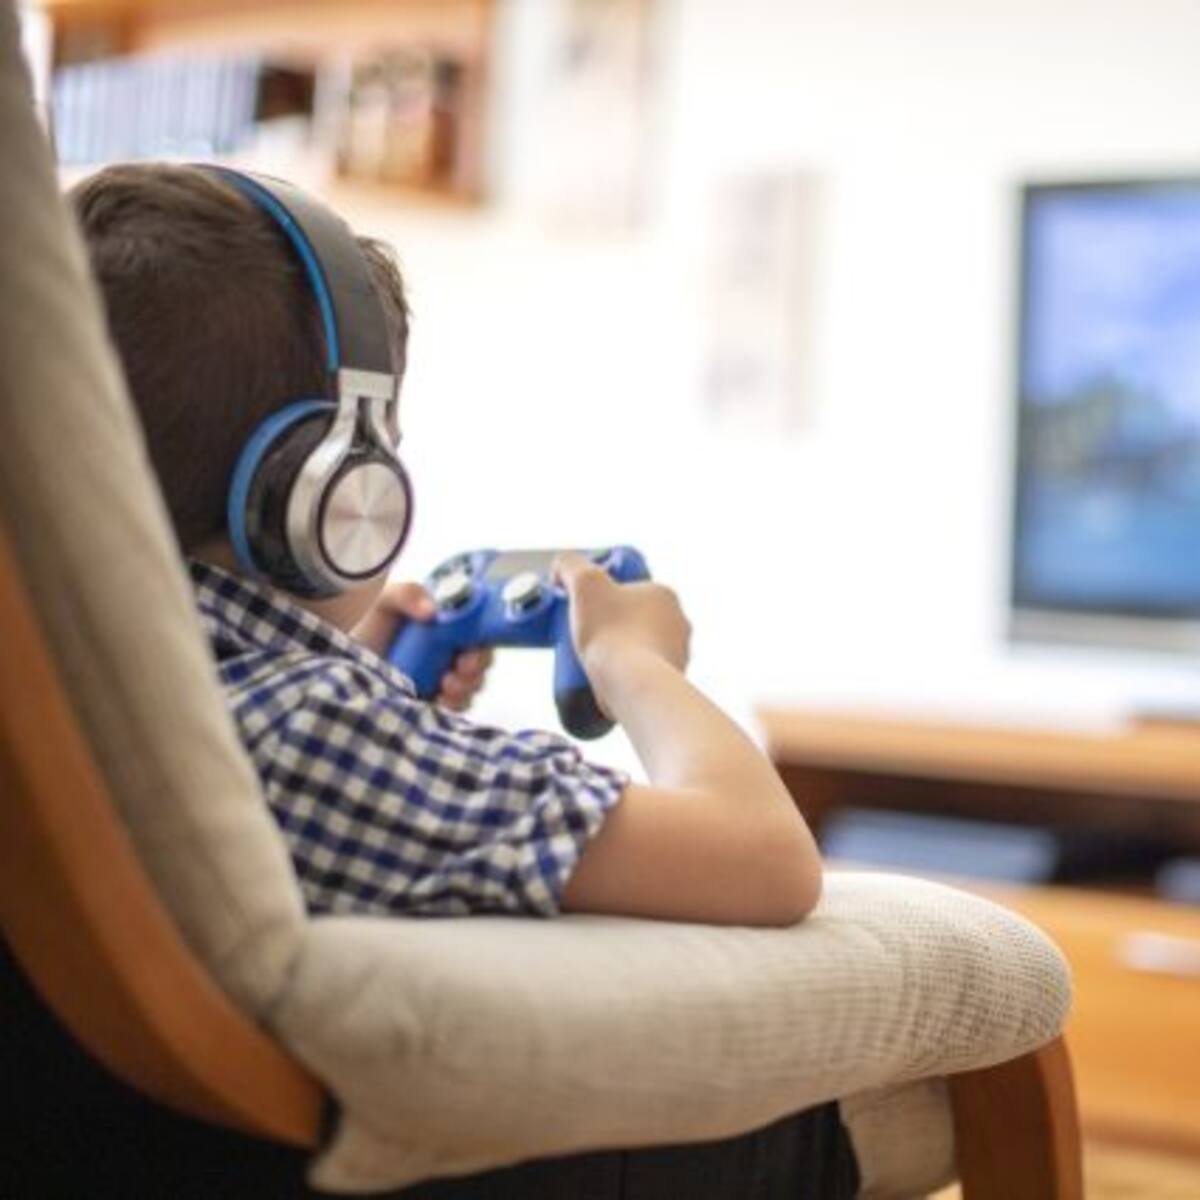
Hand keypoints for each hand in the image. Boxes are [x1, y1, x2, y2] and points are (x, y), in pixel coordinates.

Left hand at [354, 581, 493, 711]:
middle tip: (460, 668)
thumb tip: (431, 612)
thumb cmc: (371, 629)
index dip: (483, 639)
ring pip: (472, 686)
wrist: (348, 661)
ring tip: (445, 687)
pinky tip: (439, 701)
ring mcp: (446, 679)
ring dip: (465, 687)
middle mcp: (453, 652)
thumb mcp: (387, 603)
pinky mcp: (435, 702)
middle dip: (475, 667)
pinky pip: (456, 708)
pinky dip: (453, 706)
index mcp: (449, 625)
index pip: (480, 631)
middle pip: (481, 661)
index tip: (470, 648)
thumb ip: (407, 595)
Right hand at [554, 553, 690, 678]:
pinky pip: (643, 673)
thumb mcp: (584, 582)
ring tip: (592, 660)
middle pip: (632, 618)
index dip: (601, 597)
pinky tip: (607, 680)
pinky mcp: (669, 680)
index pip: (628, 588)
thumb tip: (562, 568)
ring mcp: (677, 653)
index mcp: (664, 594)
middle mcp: (678, 622)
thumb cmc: (613, 633)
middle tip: (583, 634)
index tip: (583, 609)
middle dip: (607, 625)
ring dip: (618, 651)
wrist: (632, 685)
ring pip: (639, 646)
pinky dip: (626, 675)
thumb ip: (570, 565)